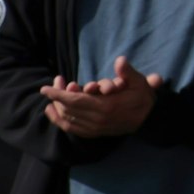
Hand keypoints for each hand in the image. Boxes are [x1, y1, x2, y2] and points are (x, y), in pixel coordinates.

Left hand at [39, 57, 159, 137]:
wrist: (149, 120)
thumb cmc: (143, 98)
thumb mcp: (139, 82)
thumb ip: (127, 72)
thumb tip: (120, 60)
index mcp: (106, 106)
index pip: (74, 101)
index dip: (57, 94)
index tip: (44, 88)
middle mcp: (97, 119)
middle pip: (67, 109)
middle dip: (56, 98)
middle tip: (49, 87)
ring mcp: (95, 128)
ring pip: (67, 119)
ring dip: (56, 108)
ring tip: (50, 99)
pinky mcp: (94, 133)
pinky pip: (72, 128)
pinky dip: (60, 121)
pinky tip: (52, 113)